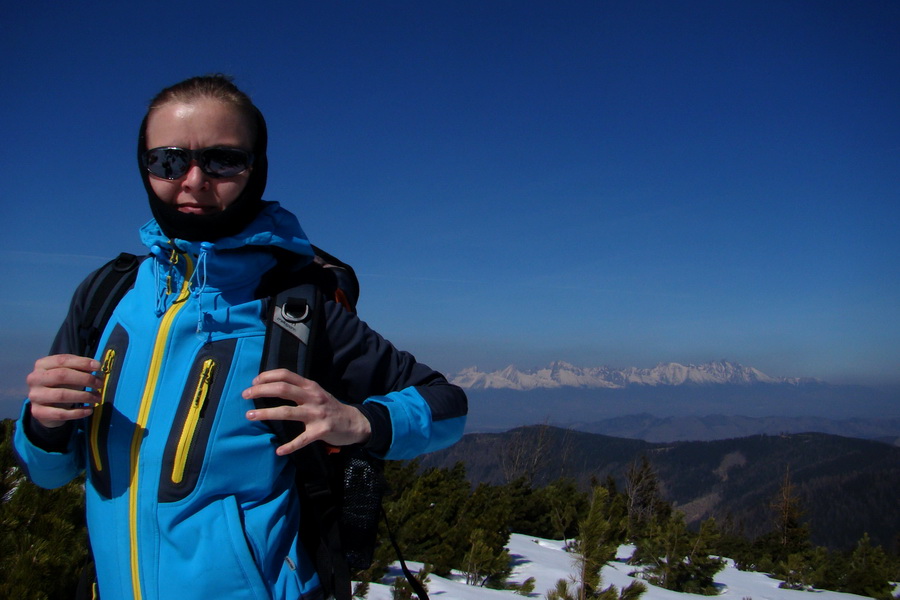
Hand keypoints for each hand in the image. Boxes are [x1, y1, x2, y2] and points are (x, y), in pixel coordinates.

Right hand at [26, 354, 102, 427]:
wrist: (46, 407)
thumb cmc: (61, 385)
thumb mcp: (70, 373)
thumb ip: (80, 368)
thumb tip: (96, 366)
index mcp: (41, 365)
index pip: (62, 360)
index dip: (81, 362)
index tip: (98, 367)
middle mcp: (34, 379)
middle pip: (62, 376)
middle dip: (85, 379)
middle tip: (100, 384)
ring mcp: (34, 396)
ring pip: (62, 395)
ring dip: (84, 396)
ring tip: (97, 398)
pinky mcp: (38, 412)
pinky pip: (61, 413)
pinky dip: (78, 412)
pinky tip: (89, 410)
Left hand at [243, 369, 371, 454]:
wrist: (354, 422)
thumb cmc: (329, 407)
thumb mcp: (316, 393)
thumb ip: (298, 389)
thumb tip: (271, 387)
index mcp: (310, 386)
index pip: (286, 375)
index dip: (267, 376)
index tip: (253, 382)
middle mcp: (313, 397)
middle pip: (283, 389)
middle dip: (261, 391)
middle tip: (245, 396)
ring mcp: (317, 414)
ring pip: (287, 412)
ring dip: (266, 414)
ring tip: (250, 416)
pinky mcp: (321, 431)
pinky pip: (302, 439)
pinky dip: (290, 446)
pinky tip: (279, 450)